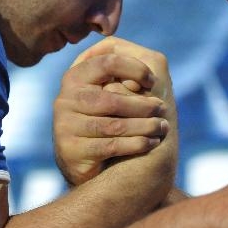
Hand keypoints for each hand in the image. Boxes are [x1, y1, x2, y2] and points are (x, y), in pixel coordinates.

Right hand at [53, 37, 172, 185]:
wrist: (93, 166)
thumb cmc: (110, 119)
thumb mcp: (113, 92)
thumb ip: (124, 77)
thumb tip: (146, 79)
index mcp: (76, 76)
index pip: (107, 62)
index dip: (135, 68)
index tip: (153, 81)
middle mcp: (65, 99)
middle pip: (112, 98)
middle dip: (143, 105)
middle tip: (162, 108)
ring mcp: (65, 125)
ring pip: (114, 124)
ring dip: (144, 126)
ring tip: (162, 127)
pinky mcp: (71, 150)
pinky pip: (111, 145)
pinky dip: (137, 144)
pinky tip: (151, 142)